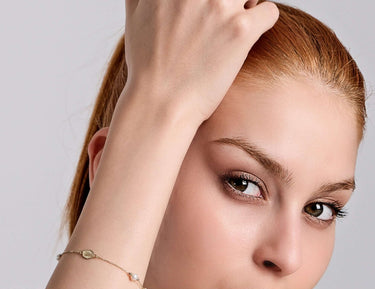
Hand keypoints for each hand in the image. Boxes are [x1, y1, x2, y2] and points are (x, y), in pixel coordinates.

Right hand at [123, 0, 278, 122]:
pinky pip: (269, 12)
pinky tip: (246, 37)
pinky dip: (262, 22)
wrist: (161, 104)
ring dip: (246, 4)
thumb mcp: (135, 16)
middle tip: (222, 16)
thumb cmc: (147, 66)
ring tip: (233, 27)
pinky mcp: (241, 30)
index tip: (208, 7)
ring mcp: (220, 5)